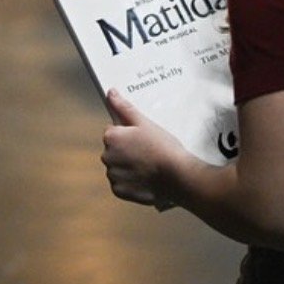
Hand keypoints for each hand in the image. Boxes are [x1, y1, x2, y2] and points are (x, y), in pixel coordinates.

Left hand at [101, 89, 184, 206]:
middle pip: (114, 150)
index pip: (113, 132)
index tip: (142, 138)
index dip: (129, 134)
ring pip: (118, 167)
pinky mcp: (119, 191)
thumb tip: (110, 92)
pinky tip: (146, 177)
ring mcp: (112, 175)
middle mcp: (106, 156)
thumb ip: (124, 107)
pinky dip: (131, 181)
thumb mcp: (144, 122)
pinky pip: (122, 183)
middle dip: (126, 150)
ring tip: (149, 165)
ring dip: (128, 166)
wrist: (176, 176)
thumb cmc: (162, 146)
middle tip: (147, 151)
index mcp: (111, 137)